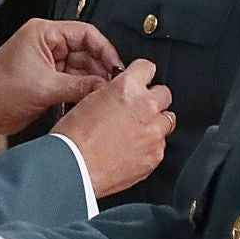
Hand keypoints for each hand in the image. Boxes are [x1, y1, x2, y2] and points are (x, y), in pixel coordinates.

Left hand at [0, 18, 123, 137]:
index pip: (85, 33)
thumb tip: (105, 87)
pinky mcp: (47, 79)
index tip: (116, 66)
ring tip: (105, 94)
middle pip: (86, 50)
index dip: (104, 49)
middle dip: (100, 67)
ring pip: (81, 67)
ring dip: (93, 81)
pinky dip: (83, 89)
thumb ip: (79, 86)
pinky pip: (73, 80)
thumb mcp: (43, 88)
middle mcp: (47, 44)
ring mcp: (48, 62)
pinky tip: (93, 99)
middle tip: (114, 85)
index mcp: (43, 34)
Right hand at [51, 59, 174, 198]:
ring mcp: (153, 132)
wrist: (74, 170)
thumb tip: (120, 95)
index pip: (148, 68)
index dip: (142, 76)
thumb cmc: (73, 138)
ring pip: (166, 121)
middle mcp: (145, 107)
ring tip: (134, 133)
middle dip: (153, 100)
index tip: (140, 82)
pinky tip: (131, 151)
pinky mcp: (155, 155)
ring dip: (154, 124)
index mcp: (126, 88)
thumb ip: (111, 93)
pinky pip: (160, 146)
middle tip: (138, 110)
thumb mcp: (88, 101)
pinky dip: (149, 147)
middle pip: (164, 94)